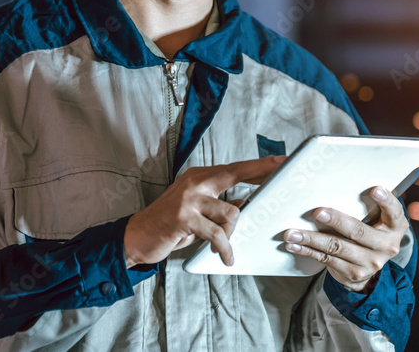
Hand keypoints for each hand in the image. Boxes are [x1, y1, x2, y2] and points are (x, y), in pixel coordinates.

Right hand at [124, 156, 284, 267]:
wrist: (137, 237)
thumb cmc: (169, 225)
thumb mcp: (197, 212)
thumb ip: (218, 204)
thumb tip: (244, 202)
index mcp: (199, 177)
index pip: (235, 168)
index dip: (258, 165)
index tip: (280, 161)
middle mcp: (195, 182)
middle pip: (236, 173)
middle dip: (261, 174)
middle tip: (281, 174)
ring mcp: (189, 198)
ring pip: (230, 212)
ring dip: (231, 234)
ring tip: (224, 246)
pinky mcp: (184, 217)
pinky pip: (216, 233)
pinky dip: (224, 247)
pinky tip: (226, 257)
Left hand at [282, 186, 407, 291]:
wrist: (370, 267)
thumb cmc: (371, 230)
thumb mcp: (379, 218)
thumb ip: (368, 204)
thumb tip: (337, 179)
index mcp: (395, 227)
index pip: (394, 212)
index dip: (386, 201)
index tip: (375, 189)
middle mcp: (386, 246)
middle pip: (358, 232)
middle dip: (336, 221)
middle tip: (318, 212)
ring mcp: (369, 262)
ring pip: (336, 247)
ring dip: (311, 238)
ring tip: (292, 232)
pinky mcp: (352, 272)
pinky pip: (325, 259)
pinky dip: (307, 250)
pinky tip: (294, 245)